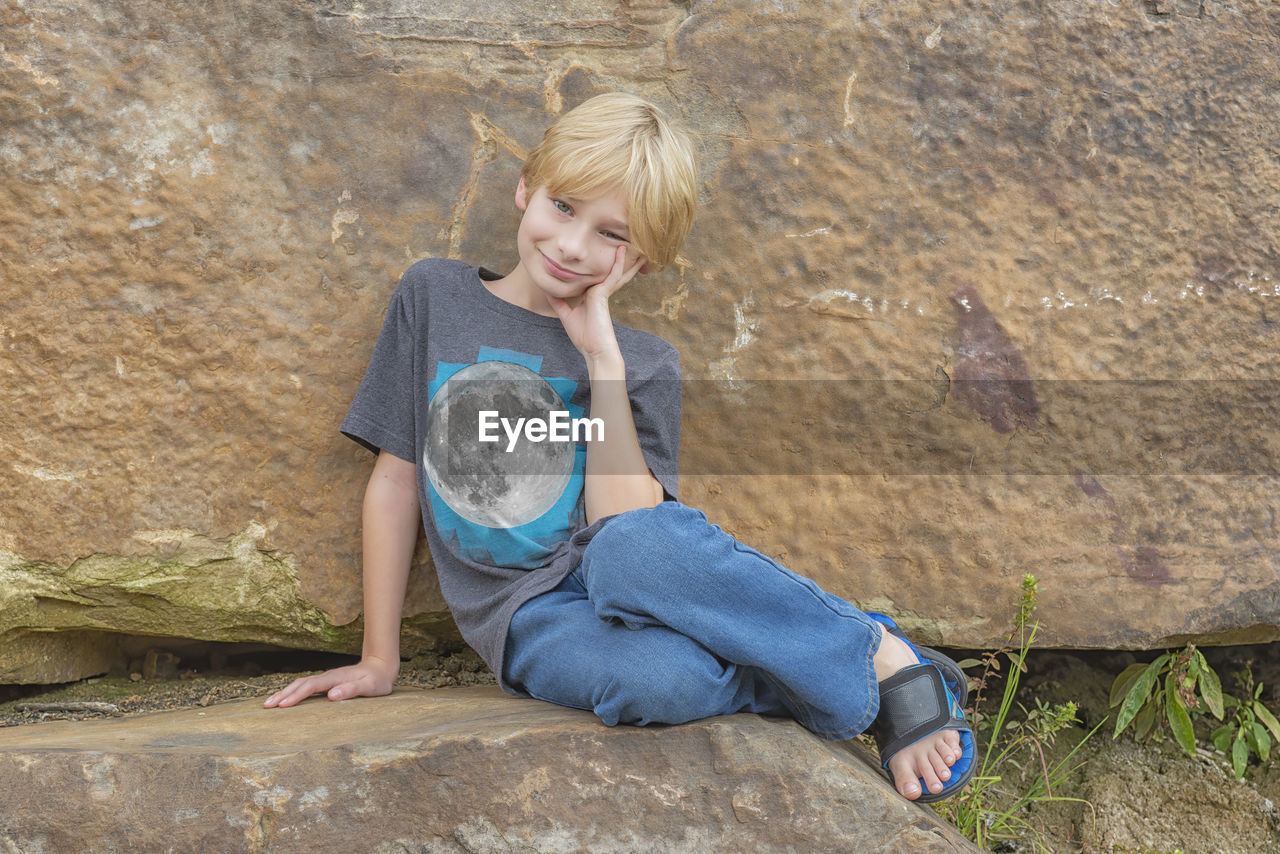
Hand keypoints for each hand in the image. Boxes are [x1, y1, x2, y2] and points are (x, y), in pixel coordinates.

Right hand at [261, 656, 397, 708]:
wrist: (381, 667)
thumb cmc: (376, 680)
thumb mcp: (369, 687)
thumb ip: (351, 690)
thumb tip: (331, 695)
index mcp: (335, 678)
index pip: (311, 687)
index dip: (297, 696)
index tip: (283, 705)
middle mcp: (327, 677)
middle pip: (301, 684)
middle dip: (283, 694)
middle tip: (266, 706)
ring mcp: (326, 679)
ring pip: (301, 684)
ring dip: (284, 692)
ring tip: (268, 703)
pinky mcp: (326, 682)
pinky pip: (305, 687)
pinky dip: (292, 691)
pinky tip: (285, 698)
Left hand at [548, 245, 644, 364]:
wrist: (594, 351)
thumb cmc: (584, 337)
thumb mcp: (566, 316)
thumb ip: (559, 302)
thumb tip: (549, 290)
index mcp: (592, 295)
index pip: (596, 276)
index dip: (598, 264)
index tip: (599, 250)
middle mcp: (600, 291)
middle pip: (610, 271)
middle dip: (618, 259)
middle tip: (626, 244)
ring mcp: (603, 292)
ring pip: (615, 270)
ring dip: (623, 257)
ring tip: (630, 242)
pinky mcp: (604, 294)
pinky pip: (613, 275)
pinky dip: (617, 263)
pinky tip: (621, 251)